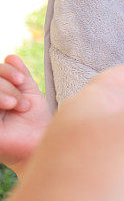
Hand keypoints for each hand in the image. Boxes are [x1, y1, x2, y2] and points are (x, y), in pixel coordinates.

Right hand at [0, 55, 50, 173]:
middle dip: (6, 84)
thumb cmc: (36, 122)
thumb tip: (11, 57)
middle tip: (21, 101)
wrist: (42, 143)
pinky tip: (8, 105)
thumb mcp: (29, 95)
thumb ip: (20, 76)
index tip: (22, 79)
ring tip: (17, 105)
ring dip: (3, 90)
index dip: (5, 70)